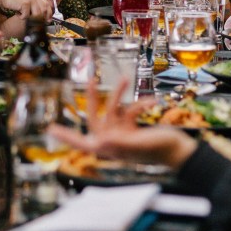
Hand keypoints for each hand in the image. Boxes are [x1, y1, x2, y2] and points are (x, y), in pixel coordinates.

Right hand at [0, 0, 52, 19]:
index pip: (47, 5)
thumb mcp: (26, 0)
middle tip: (31, 20)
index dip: (49, 14)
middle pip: (43, 11)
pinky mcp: (25, 3)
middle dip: (39, 18)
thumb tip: (42, 17)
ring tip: (22, 14)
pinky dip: (21, 17)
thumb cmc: (13, 0)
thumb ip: (33, 5)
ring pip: (37, 15)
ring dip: (29, 18)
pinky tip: (17, 13)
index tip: (48, 21)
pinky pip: (27, 16)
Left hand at [49, 80, 198, 168]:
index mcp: (110, 148)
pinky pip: (130, 111)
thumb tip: (99, 142)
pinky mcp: (133, 128)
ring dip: (120, 94)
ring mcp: (123, 134)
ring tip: (124, 78)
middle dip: (94, 99)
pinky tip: (151, 102)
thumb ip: (120, 144)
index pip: (82, 142)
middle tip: (90, 81)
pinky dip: (140, 104)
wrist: (180, 151)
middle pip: (96, 118)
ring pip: (114, 109)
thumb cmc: (161, 151)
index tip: (50, 129)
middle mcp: (113, 141)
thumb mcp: (140, 146)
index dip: (66, 136)